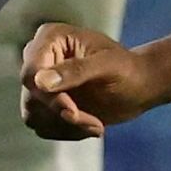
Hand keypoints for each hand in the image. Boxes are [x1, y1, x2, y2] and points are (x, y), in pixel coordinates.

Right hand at [19, 22, 166, 138]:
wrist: (138, 86)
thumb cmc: (127, 69)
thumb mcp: (108, 65)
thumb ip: (76, 70)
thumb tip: (41, 82)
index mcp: (51, 38)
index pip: (31, 73)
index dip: (49, 96)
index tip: (73, 111)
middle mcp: (39, 58)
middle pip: (31, 97)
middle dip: (63, 115)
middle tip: (95, 123)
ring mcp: (39, 83)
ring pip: (33, 116)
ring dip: (67, 126)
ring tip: (96, 124)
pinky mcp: (44, 104)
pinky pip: (42, 127)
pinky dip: (67, 131)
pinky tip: (90, 123)